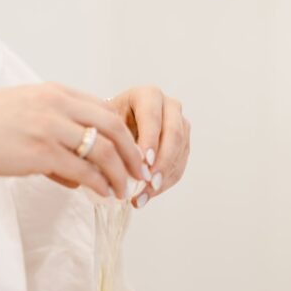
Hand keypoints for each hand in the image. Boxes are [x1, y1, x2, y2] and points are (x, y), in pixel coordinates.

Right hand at [0, 83, 145, 198]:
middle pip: (114, 126)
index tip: (134, 152)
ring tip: (125, 191)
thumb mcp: (23, 118)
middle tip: (143, 172)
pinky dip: (100, 184)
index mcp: (55, 92)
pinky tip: (104, 194)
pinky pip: (84, 170)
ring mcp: (50, 127)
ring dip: (120, 173)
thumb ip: (54, 139)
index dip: (125, 133)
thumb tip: (77, 178)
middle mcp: (57, 105)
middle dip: (134, 152)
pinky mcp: (40, 151)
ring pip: (104, 151)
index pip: (104, 109)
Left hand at [107, 86, 190, 207]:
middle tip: (148, 183)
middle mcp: (169, 105)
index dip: (150, 141)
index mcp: (148, 95)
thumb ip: (112, 138)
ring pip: (180, 152)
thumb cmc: (109, 122)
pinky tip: (149, 194)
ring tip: (144, 195)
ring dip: (164, 177)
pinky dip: (166, 182)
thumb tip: (117, 166)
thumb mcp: (106, 123)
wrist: (119, 124)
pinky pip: (180, 164)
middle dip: (162, 162)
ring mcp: (180, 124)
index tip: (143, 163)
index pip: (152, 117)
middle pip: (174, 135)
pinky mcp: (184, 143)